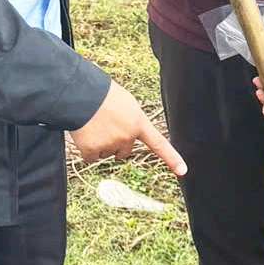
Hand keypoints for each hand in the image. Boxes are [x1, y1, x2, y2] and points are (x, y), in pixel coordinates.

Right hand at [70, 80, 186, 174]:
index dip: (172, 158)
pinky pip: (91, 158)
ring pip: (106, 153)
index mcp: (138, 122)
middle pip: (123, 152)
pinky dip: (87, 150)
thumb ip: (131, 120)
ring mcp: (110, 144)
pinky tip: (84, 135)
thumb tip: (128, 133)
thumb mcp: (126, 102)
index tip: (182, 171)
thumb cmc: (101, 93)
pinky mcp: (93, 150)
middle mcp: (127, 136)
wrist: (80, 94)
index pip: (159, 143)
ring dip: (99, 144)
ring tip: (92, 125)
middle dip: (115, 144)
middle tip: (104, 126)